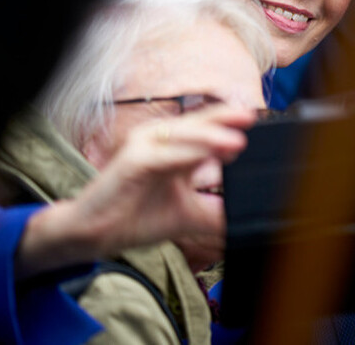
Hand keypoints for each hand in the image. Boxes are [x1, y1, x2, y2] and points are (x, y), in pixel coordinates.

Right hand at [17, 105, 255, 277]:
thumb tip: (251, 216)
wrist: (94, 234)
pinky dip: (186, 155)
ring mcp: (143, 147)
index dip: (231, 123)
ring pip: (183, 136)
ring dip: (211, 137)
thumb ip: (216, 210)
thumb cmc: (137, 217)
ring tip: (238, 141)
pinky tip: (207, 157)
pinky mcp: (131, 161)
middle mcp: (159, 139)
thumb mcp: (188, 214)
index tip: (260, 124)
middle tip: (252, 119)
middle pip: (198, 123)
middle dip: (226, 120)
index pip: (207, 127)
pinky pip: (163, 156)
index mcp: (173, 145)